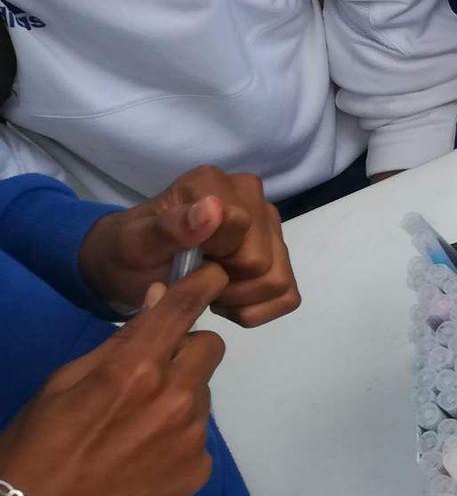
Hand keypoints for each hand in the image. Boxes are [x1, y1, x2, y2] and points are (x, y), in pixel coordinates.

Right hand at [0, 265, 228, 495]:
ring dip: (180, 399)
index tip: (213, 275)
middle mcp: (173, 397)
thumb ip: (121, 341)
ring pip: (203, 395)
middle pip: (210, 348)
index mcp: (134, 368)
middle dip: (186, 352)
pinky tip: (142, 460)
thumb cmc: (38, 444)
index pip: (185, 308)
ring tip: (135, 429)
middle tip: (152, 373)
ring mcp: (191, 437)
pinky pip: (199, 438)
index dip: (203, 285)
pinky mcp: (198, 470)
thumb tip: (160, 297)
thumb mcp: (66, 382)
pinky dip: (178, 441)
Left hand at [77, 165, 297, 325]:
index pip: (243, 234)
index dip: (213, 261)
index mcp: (215, 184)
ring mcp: (270, 226)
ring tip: (207, 288)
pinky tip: (226, 299)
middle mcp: (251, 197)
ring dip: (238, 299)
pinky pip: (288, 296)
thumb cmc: (129, 252)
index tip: (183, 260)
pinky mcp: (280, 256)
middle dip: (225, 284)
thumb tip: (215, 208)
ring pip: (278, 282)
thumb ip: (172, 226)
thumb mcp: (135, 243)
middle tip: (192, 279)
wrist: (129, 265)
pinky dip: (255, 310)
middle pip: (263, 264)